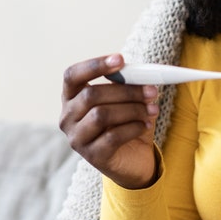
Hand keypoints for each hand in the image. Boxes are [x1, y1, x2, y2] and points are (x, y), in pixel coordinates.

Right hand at [60, 54, 160, 188]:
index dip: (94, 65)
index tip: (120, 59)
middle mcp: (67, 117)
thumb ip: (128, 84)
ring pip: (101, 115)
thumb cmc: (126, 123)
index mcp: (71, 97)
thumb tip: (142, 73)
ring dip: (132, 109)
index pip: (72, 76)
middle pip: (91, 95)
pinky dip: (133, 127)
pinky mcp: (92, 156)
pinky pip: (112, 137)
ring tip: (152, 109)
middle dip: (125, 90)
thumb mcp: (126, 100)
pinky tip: (146, 125)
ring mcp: (77, 139)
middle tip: (151, 90)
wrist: (134, 160)